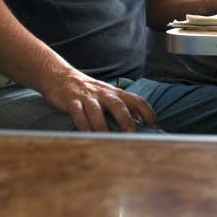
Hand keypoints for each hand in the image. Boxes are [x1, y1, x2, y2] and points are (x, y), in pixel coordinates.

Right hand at [41, 72, 158, 132]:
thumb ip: (124, 106)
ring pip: (97, 111)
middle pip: (118, 105)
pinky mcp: (71, 101)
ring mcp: (87, 97)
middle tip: (132, 135)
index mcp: (116, 93)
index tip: (155, 126)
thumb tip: (141, 119)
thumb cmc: (90, 91)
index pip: (137, 100)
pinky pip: (78, 114)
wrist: (61, 76)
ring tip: (108, 140)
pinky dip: (83, 125)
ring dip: (103, 126)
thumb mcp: (109, 95)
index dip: (148, 112)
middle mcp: (103, 94)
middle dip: (126, 120)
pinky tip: (87, 136)